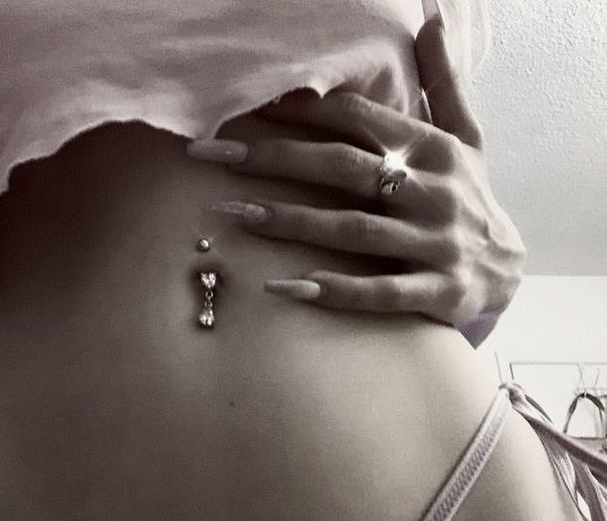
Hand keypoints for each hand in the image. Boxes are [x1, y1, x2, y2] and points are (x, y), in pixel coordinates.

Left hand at [186, 16, 526, 330]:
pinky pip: (380, 292)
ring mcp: (437, 243)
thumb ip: (443, 84)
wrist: (507, 268)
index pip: (358, 120)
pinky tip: (285, 286)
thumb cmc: (468, 196)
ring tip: (234, 214)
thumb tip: (431, 21)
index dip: (301, 111)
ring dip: (293, 222)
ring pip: (355, 229)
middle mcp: (434, 191)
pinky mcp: (438, 291)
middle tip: (213, 155)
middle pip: (345, 169)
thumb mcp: (465, 138)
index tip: (245, 107)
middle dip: (276, 158)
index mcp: (432, 148)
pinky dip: (335, 291)